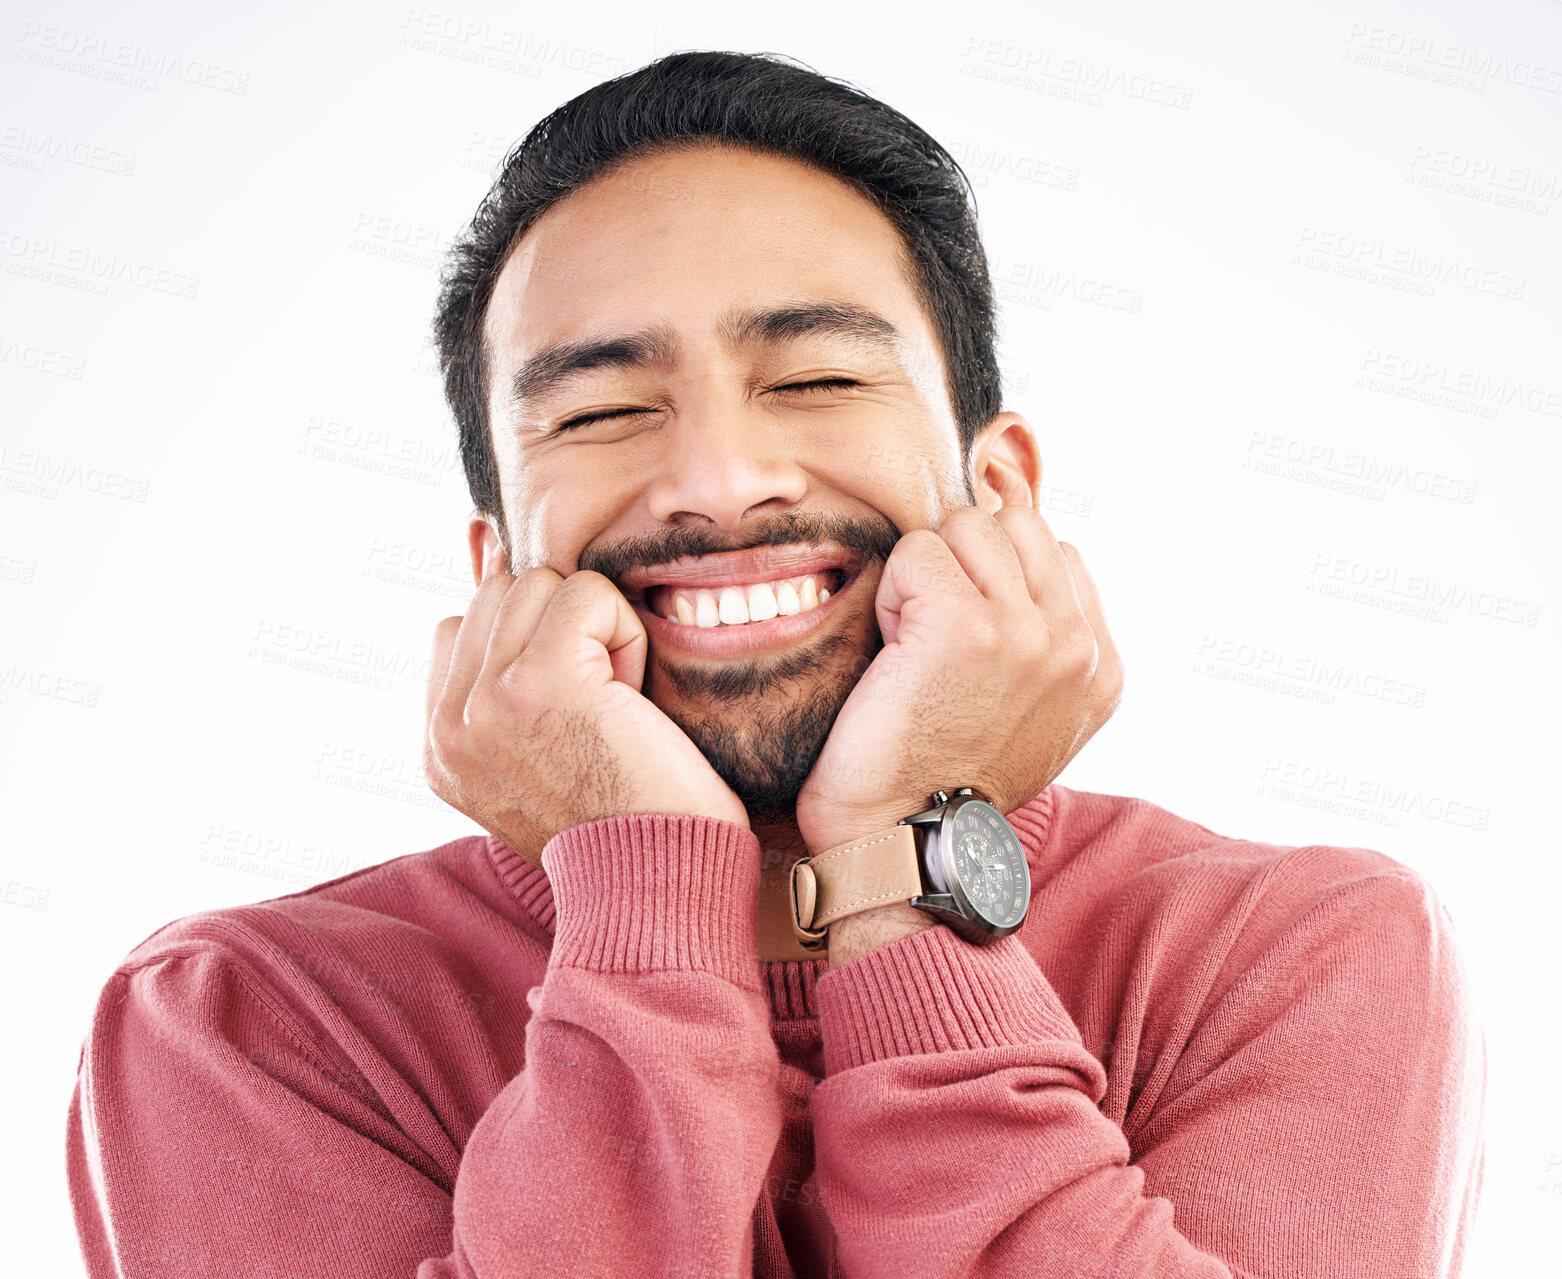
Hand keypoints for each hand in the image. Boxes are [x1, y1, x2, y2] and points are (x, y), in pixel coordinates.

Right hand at [425, 566, 748, 867]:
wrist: (656, 883)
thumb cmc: (623, 816)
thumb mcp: (542, 739)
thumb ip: (501, 654)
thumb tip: (478, 534)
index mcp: (441, 746)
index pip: (460, 624)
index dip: (530, 635)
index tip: (577, 683)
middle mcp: (449, 725)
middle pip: (502, 594)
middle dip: (564, 630)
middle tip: (600, 706)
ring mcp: (484, 700)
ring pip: (541, 583)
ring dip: (596, 629)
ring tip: (614, 703)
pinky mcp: (538, 680)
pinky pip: (586, 593)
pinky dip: (625, 634)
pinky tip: (631, 699)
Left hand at [794, 504, 1121, 860]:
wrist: (899, 839)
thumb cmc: (941, 780)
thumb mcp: (1030, 715)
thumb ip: (1047, 642)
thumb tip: (1021, 553)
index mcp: (1101, 669)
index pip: (1058, 551)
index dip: (995, 577)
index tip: (966, 644)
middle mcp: (1076, 647)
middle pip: (1016, 524)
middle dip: (964, 561)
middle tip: (935, 636)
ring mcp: (1027, 632)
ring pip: (969, 525)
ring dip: (927, 574)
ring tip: (916, 644)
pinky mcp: (963, 623)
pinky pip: (918, 550)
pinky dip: (891, 592)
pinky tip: (895, 653)